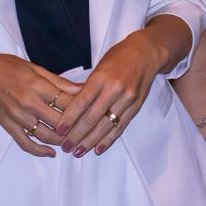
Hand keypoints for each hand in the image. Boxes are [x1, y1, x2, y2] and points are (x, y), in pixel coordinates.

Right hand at [0, 49, 82, 157]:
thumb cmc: (6, 66)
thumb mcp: (35, 68)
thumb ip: (59, 82)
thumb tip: (81, 89)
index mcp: (37, 86)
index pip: (67, 103)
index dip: (82, 109)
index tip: (93, 113)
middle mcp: (29, 103)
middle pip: (60, 122)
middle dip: (76, 128)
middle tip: (87, 131)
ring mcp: (18, 117)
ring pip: (46, 136)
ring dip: (61, 141)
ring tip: (73, 141)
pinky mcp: (9, 126)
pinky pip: (26, 143)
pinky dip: (39, 151)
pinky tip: (51, 153)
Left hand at [55, 30, 166, 157]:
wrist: (146, 53)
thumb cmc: (118, 57)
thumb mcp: (99, 67)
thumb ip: (87, 87)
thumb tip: (71, 107)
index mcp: (101, 78)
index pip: (81, 102)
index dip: (69, 118)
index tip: (59, 130)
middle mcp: (114, 90)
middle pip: (92, 118)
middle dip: (77, 135)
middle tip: (65, 146)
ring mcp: (127, 100)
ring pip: (106, 126)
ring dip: (90, 141)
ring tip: (78, 152)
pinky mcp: (135, 107)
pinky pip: (120, 127)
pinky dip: (108, 140)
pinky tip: (98, 149)